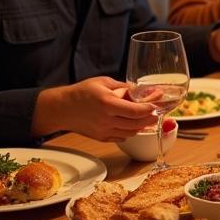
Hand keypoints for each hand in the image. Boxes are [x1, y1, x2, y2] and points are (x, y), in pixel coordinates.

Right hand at [32, 76, 155, 140]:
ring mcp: (103, 131)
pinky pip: (121, 137)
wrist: (62, 108)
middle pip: (136, 124)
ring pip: (130, 132)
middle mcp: (106, 119)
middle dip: (149, 118)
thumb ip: (122, 87)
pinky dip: (130, 132)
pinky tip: (134, 126)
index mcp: (107, 103)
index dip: (148, 109)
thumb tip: (139, 90)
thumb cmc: (81, 92)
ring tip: (148, 119)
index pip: (135, 111)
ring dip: (142, 126)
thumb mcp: (103, 82)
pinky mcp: (101, 137)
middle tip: (157, 113)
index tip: (155, 104)